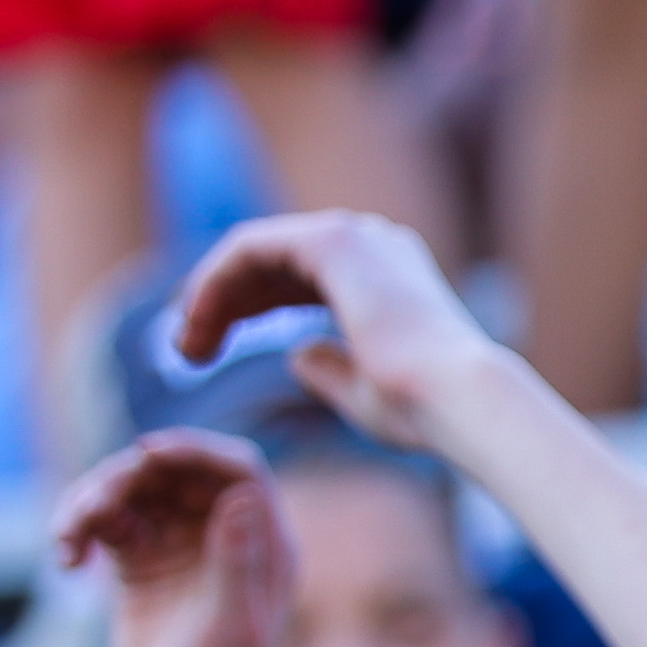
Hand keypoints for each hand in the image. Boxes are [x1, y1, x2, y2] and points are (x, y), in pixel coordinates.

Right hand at [61, 429, 302, 646]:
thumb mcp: (230, 623)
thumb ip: (233, 557)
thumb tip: (241, 494)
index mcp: (264, 545)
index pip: (236, 471)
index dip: (194, 450)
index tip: (146, 452)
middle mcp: (224, 539)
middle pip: (174, 474)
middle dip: (128, 476)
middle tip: (93, 507)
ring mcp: (180, 552)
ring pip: (133, 494)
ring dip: (93, 501)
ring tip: (68, 538)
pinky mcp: (141, 570)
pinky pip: (107, 526)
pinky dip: (81, 530)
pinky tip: (65, 558)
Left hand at [163, 210, 503, 450]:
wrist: (459, 400)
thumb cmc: (424, 410)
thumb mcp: (364, 391)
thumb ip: (328, 368)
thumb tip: (296, 352)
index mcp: (392, 276)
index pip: (298, 279)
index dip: (247, 311)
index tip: (207, 352)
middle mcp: (377, 245)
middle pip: (272, 264)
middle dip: (223, 305)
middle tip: (186, 353)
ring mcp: (358, 236)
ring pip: (254, 253)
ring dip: (210, 297)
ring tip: (187, 348)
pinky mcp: (332, 240)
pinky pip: (249, 249)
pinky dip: (214, 283)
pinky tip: (197, 322)